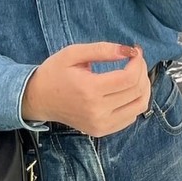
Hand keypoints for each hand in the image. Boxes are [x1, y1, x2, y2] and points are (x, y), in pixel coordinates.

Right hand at [22, 42, 150, 136]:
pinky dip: (134, 102)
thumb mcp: (72, 53)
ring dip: (143, 88)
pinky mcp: (101, 131)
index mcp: (89, 89)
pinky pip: (130, 117)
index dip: (138, 62)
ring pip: (139, 106)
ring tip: (133, 75)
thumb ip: (101, 49)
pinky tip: (124, 91)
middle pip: (137, 91)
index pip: (129, 78)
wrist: (38, 100)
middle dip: (142, 71)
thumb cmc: (54, 73)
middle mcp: (97, 110)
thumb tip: (129, 51)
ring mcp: (100, 124)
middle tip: (134, 61)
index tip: (134, 52)